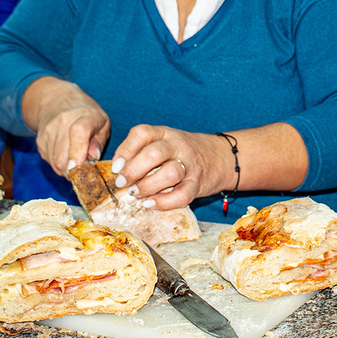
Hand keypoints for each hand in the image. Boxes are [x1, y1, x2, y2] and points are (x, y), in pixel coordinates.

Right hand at [23, 77, 110, 176]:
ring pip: (55, 163)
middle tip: (85, 172)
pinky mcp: (40, 141)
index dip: (78, 153)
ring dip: (67, 170)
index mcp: (83, 116)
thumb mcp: (102, 123)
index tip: (81, 166)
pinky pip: (50, 161)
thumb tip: (94, 157)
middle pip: (62, 156)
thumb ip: (100, 141)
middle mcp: (62, 122)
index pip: (78, 133)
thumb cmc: (86, 114)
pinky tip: (67, 157)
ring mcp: (48, 132)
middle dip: (74, 171)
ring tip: (77, 163)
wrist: (58, 100)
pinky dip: (59, 165)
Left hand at [109, 125, 232, 210]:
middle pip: (154, 154)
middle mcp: (178, 146)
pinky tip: (150, 204)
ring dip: (148, 186)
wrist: (220, 157)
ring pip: (170, 173)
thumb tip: (117, 171)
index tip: (115, 167)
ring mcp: (190, 164)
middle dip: (133, 171)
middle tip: (122, 183)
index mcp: (165, 133)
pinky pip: (183, 195)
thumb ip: (142, 152)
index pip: (142, 133)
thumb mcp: (164, 142)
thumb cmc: (182, 152)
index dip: (125, 150)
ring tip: (136, 194)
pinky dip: (164, 202)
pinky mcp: (198, 184)